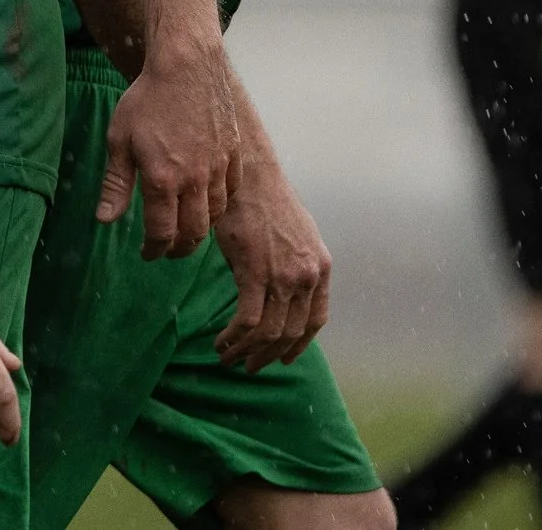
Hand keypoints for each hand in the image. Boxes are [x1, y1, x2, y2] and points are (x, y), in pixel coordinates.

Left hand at [100, 42, 240, 258]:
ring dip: (200, 229)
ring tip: (186, 230)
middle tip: (167, 251)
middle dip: (179, 248)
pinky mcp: (233, 155)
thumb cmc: (147, 100)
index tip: (147, 254)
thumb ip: (115, 185)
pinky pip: (230, 192)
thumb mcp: (119, 140)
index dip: (154, 250)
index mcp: (163, 180)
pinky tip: (206, 203)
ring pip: (214, 215)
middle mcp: (194, 180)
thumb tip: (104, 220)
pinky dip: (219, 205)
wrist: (186, 66)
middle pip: (193, 233)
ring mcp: (218, 168)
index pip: (162, 232)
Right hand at [211, 160, 332, 369]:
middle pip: (291, 333)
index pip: (316, 321)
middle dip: (268, 356)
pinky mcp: (256, 273)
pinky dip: (234, 338)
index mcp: (320, 267)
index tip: (282, 359)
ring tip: (228, 357)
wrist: (249, 175)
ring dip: (247, 352)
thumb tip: (283, 284)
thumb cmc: (262, 200)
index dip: (299, 346)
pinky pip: (248, 321)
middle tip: (248, 366)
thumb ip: (294, 262)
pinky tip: (221, 342)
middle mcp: (309, 276)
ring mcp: (285, 276)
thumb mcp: (293, 233)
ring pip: (269, 333)